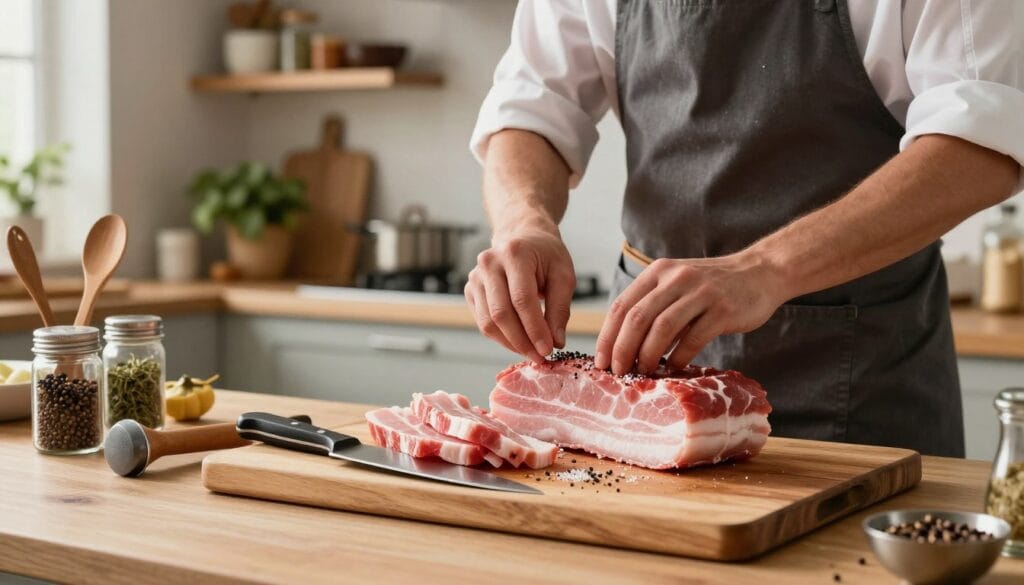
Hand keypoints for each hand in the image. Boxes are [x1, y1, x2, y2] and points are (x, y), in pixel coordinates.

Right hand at [465, 224, 575, 362]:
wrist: (523, 237)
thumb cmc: (546, 255)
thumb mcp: (563, 275)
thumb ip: (560, 309)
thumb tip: (556, 342)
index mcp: (514, 254)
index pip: (522, 299)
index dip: (535, 328)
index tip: (548, 349)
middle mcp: (489, 263)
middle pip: (501, 313)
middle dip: (522, 341)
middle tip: (540, 357)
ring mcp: (475, 276)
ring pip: (488, 322)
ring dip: (511, 343)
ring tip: (531, 352)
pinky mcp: (470, 290)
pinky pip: (483, 321)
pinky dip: (501, 337)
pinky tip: (518, 341)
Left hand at [594, 251, 787, 374]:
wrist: (760, 272)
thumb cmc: (712, 286)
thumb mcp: (677, 285)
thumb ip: (652, 306)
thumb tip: (622, 346)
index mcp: (658, 272)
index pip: (621, 305)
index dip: (607, 336)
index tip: (601, 362)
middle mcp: (676, 278)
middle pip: (637, 317)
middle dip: (622, 349)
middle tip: (618, 372)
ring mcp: (701, 292)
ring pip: (662, 327)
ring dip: (648, 355)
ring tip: (643, 372)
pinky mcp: (723, 309)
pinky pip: (694, 338)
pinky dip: (679, 357)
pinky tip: (674, 368)